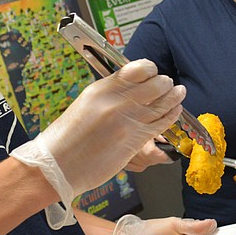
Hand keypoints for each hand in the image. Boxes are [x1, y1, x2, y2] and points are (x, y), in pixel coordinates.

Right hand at [11, 60, 184, 227]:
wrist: (57, 165)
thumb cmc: (66, 139)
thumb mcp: (85, 104)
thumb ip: (108, 95)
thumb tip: (130, 90)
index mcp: (101, 89)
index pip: (137, 69)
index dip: (150, 69)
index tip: (153, 72)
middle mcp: (116, 101)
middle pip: (155, 84)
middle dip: (165, 83)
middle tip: (168, 84)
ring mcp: (127, 121)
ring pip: (162, 103)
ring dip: (174, 96)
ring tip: (179, 92)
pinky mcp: (135, 140)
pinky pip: (161, 124)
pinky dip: (172, 116)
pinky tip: (175, 111)